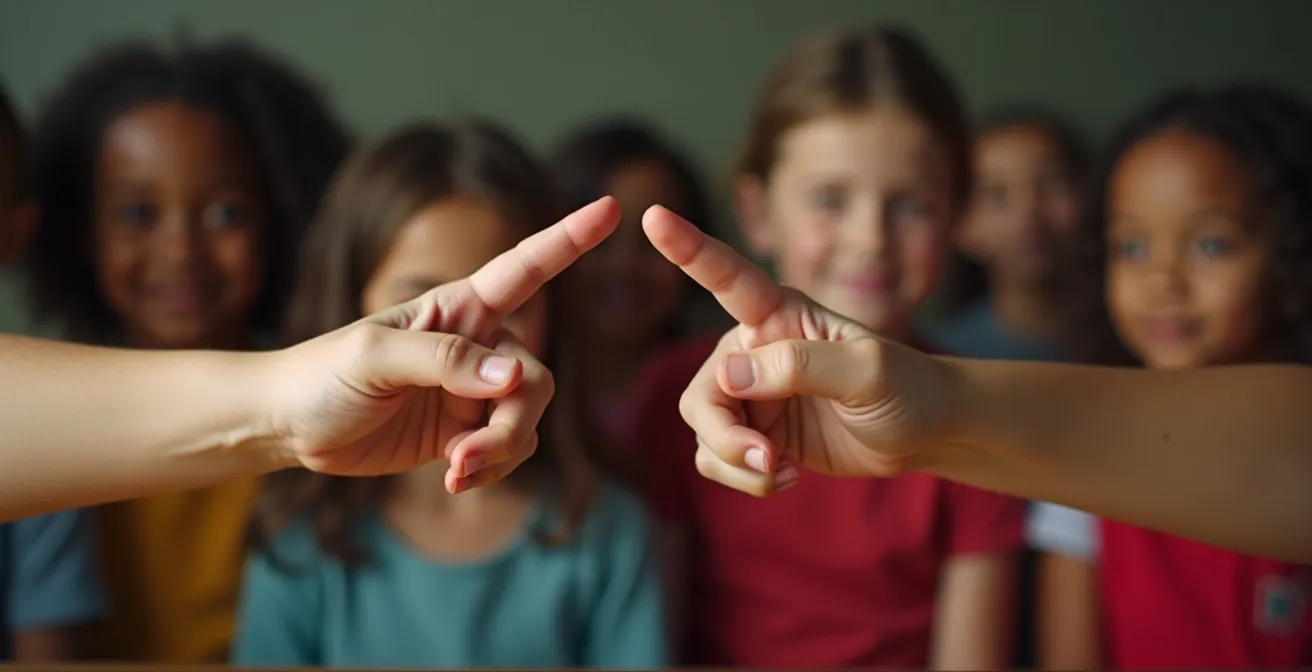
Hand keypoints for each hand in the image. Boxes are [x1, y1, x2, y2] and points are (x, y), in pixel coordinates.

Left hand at [266, 198, 619, 492]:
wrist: (289, 426)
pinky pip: (507, 450)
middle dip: (513, 421)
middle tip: (469, 455)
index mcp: (457, 307)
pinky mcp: (464, 432)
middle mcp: (477, 345)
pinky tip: (455, 480)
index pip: (525, 268)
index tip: (612, 209)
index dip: (568, 239)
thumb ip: (444, 360)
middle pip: (534, 377)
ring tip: (456, 472)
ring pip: (525, 419)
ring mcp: (473, 391)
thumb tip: (511, 377)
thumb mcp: (373, 357)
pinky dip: (491, 468)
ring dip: (500, 452)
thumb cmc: (321, 375)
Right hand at [642, 205, 962, 495]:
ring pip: (704, 430)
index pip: (727, 277)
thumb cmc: (905, 385)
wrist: (923, 432)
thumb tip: (731, 374)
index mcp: (780, 314)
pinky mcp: (753, 434)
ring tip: (785, 472)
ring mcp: (750, 394)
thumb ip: (801, 365)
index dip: (688, 248)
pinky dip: (745, 478)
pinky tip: (788, 477)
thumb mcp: (867, 370)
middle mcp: (753, 348)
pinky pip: (716, 459)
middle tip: (768, 460)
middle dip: (724, 435)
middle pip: (702, 392)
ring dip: (737, 462)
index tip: (653, 216)